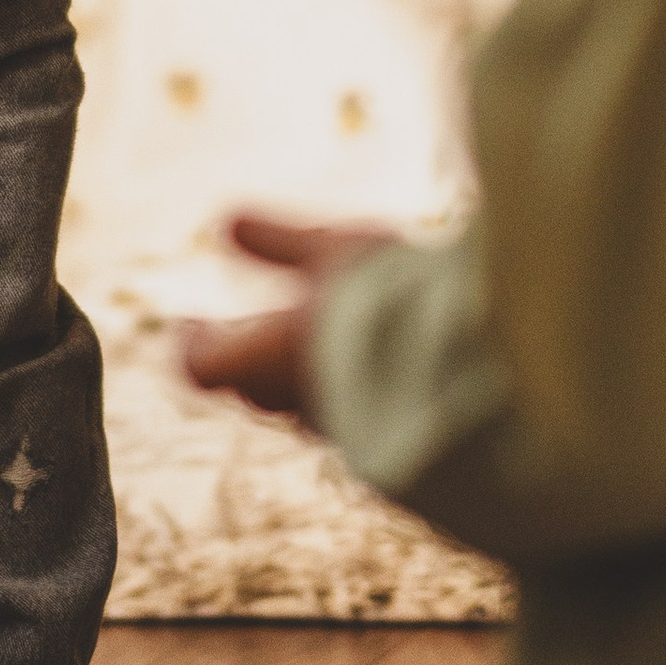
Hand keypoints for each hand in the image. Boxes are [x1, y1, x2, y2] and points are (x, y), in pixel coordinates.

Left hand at [179, 213, 397, 425]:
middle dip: (244, 360)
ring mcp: (341, 428)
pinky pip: (346, 420)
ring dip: (294, 378)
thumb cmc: (394, 296)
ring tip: (307, 344)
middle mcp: (297, 401)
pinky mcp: (386, 443)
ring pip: (300, 407)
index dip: (192, 344)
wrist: (477, 366)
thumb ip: (278, 241)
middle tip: (240, 332)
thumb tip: (224, 221)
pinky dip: (342, 392)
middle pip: (253, 390)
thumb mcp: (334, 248)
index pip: (202, 367)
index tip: (188, 321)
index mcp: (269, 356)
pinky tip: (366, 367)